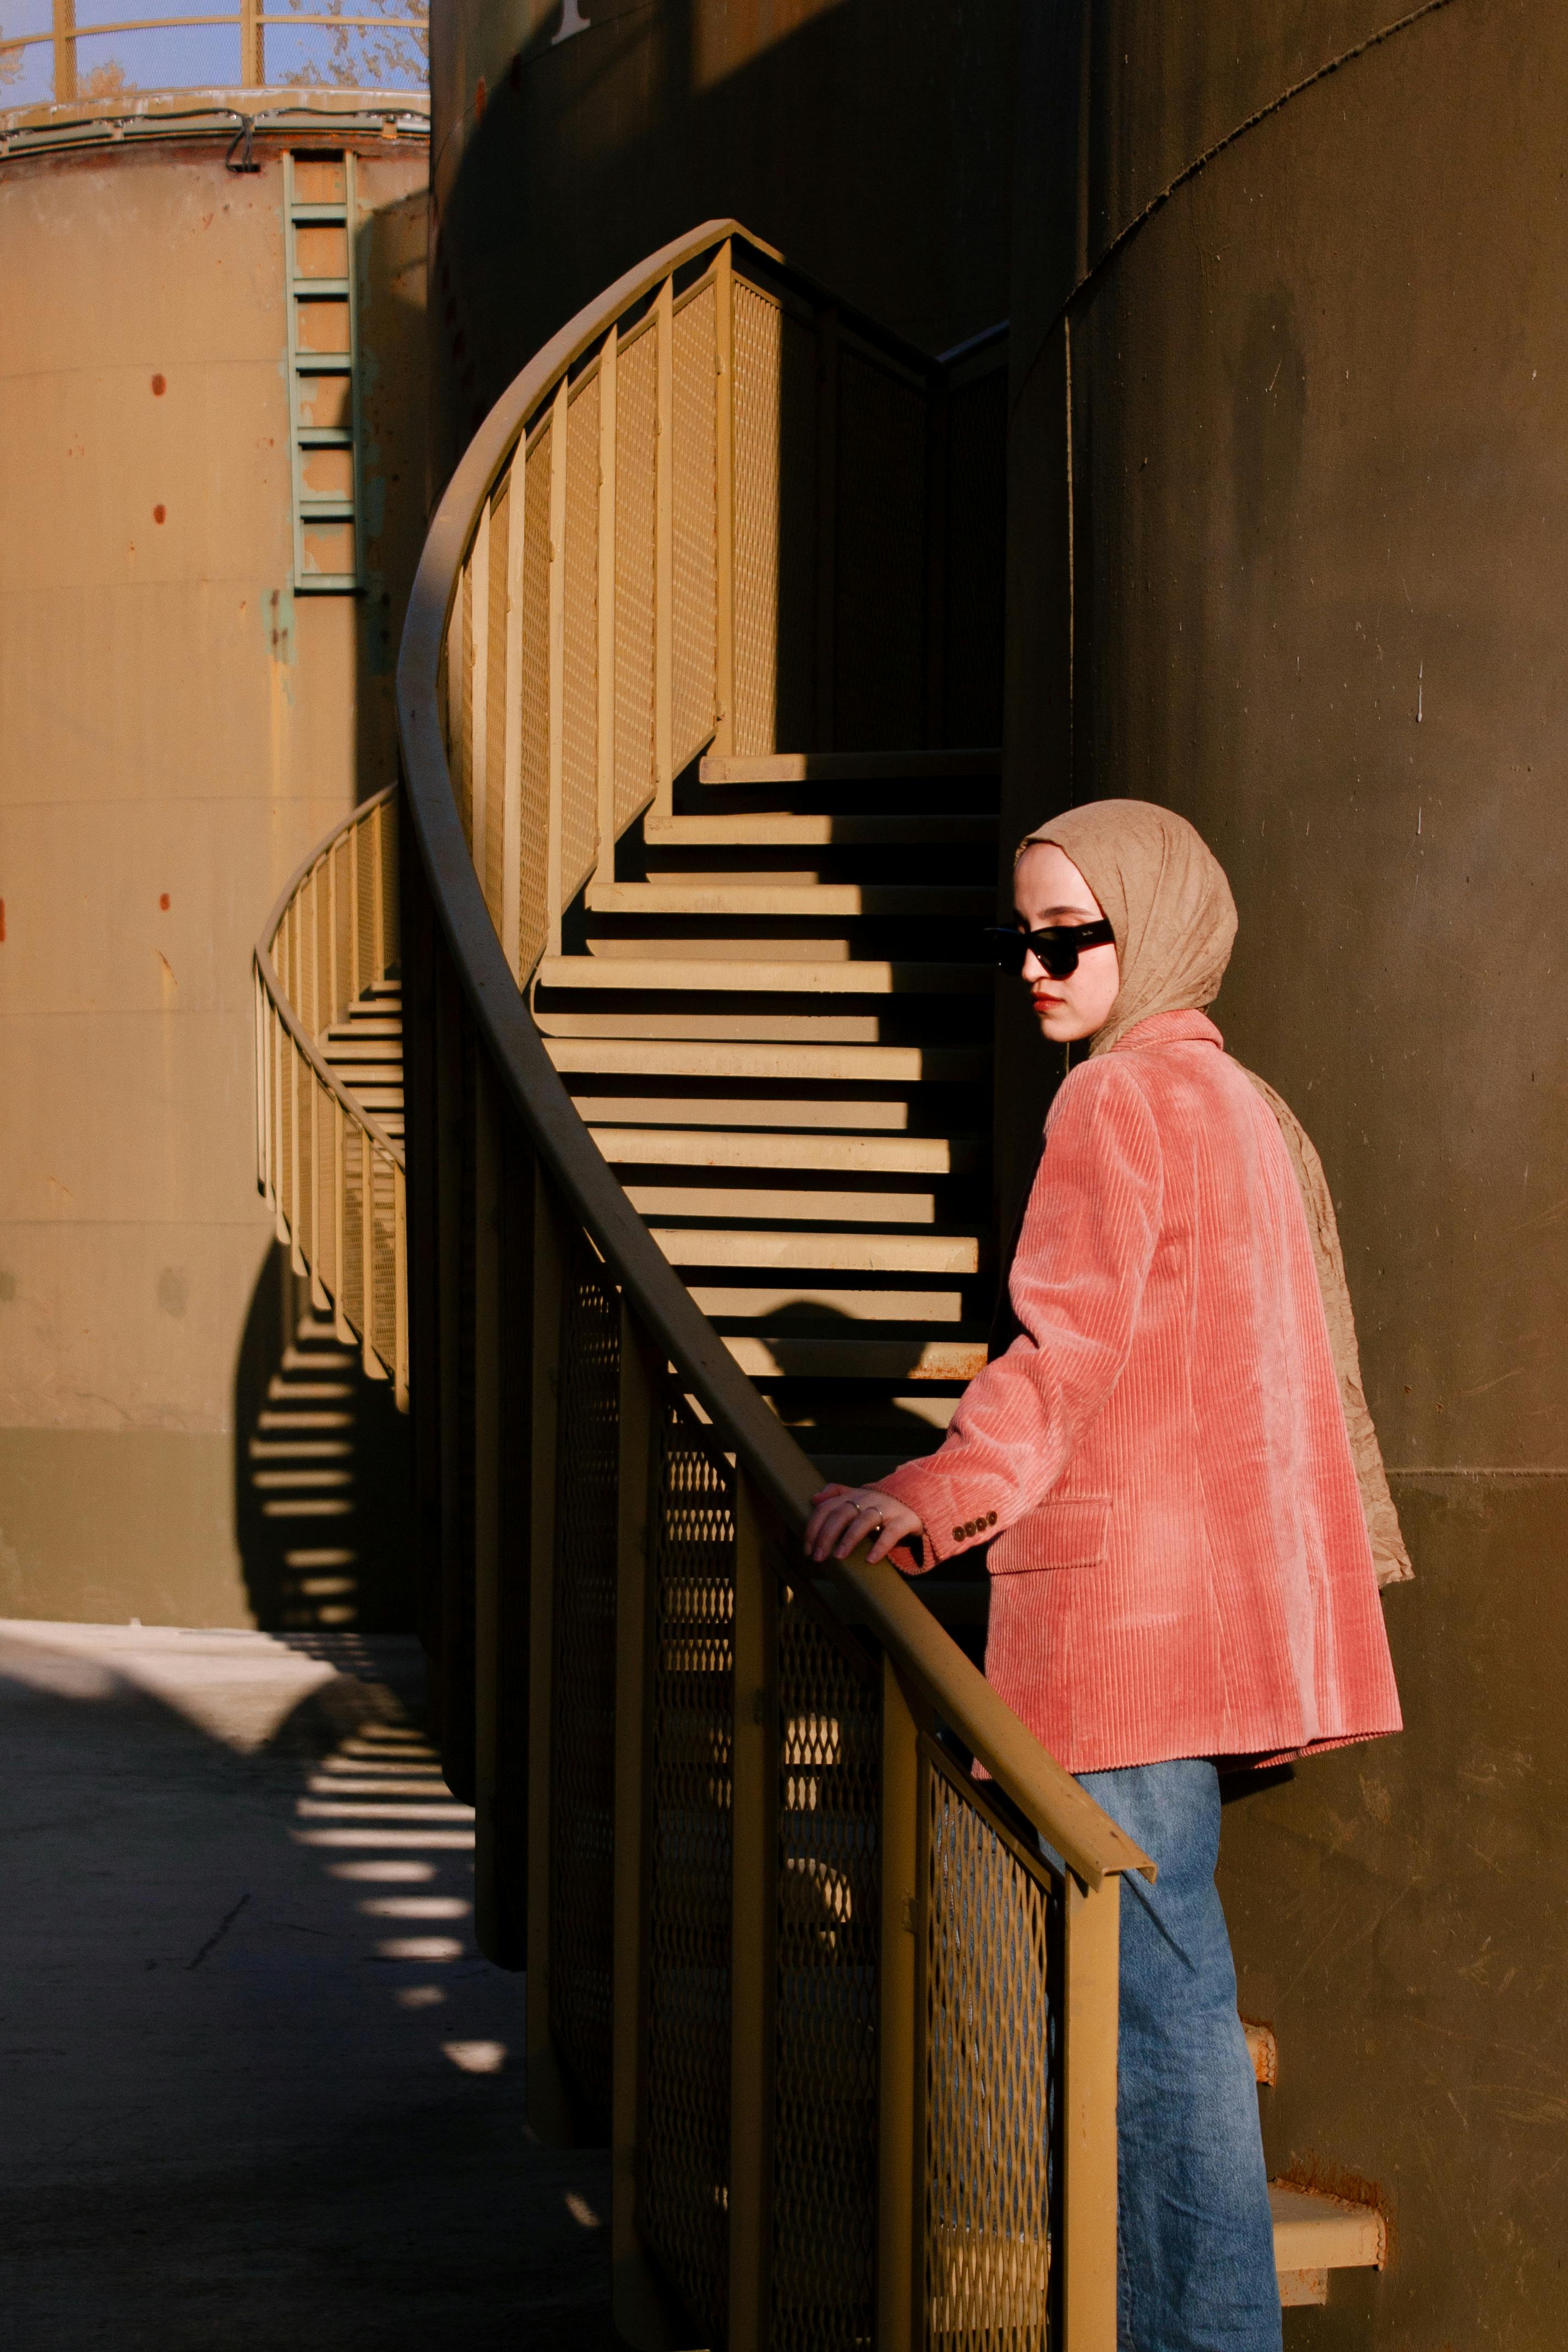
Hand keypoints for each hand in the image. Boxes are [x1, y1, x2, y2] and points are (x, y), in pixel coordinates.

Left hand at [803, 1483, 922, 1566]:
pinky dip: (880, 1546)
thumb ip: (837, 1495)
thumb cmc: (884, 1504)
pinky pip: (891, 1532)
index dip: (814, 1527)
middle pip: (842, 1513)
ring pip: (865, 1519)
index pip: (827, 1507)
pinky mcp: (905, 1519)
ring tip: (838, 1557)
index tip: (807, 1549)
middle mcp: (869, 1498)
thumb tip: (813, 1498)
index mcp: (854, 1495)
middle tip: (818, 1558)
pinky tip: (870, 1560)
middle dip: (826, 1535)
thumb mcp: (860, 1496)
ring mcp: (887, 1508)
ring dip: (849, 1538)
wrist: (921, 1498)